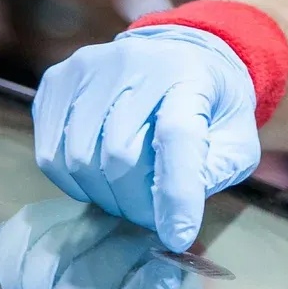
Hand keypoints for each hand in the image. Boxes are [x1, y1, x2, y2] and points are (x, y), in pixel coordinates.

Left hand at [0, 199, 206, 288]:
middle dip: (116, 252)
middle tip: (147, 228)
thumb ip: (176, 287)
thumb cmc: (151, 285)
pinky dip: (50, 219)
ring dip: (86, 230)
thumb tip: (173, 261)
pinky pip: (18, 240)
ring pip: (45, 263)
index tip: (169, 266)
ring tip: (118, 215)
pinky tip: (81, 211)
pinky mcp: (8, 268)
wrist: (108, 269)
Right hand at [32, 25, 260, 251]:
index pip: (176, 136)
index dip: (175, 193)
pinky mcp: (56, 82)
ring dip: (104, 196)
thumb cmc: (209, 106)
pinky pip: (51, 154)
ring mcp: (88, 69)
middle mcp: (134, 64)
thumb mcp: (237, 138)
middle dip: (136, 204)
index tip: (176, 236)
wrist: (176, 52)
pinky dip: (74, 182)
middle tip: (151, 215)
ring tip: (127, 195)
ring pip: (80, 160)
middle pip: (120, 157)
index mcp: (188, 76)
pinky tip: (98, 178)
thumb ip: (216, 172)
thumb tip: (177, 220)